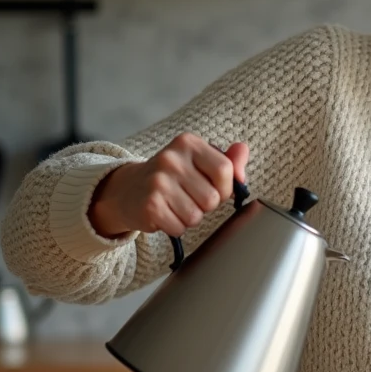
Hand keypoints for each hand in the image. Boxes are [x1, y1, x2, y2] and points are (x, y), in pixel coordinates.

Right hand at [89, 133, 248, 237]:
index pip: (224, 169)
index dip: (226, 188)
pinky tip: (164, 214)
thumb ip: (228, 160)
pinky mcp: (149, 205)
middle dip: (205, 206)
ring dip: (190, 218)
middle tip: (188, 197)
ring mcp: (158, 182)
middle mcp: (171, 158)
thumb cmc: (173, 177)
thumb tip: (243, 150)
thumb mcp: (199, 161)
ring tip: (175, 205)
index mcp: (188, 143)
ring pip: (196, 216)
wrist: (127, 190)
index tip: (215, 189)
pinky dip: (175, 227)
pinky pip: (179, 228)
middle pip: (212, 198)